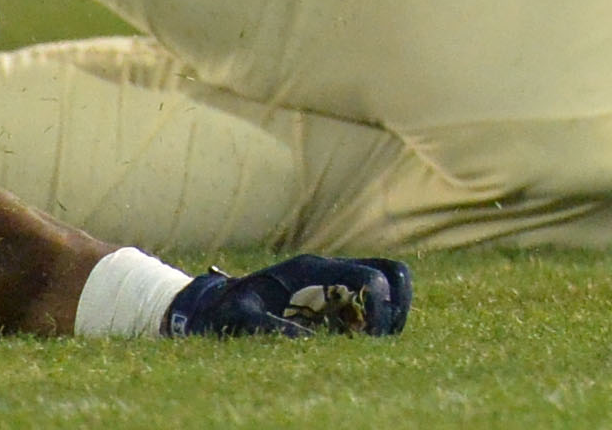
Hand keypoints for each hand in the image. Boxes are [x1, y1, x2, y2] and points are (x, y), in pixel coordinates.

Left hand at [166, 255, 410, 337]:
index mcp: (311, 269)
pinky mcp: (333, 295)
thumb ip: (272, 327)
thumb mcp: (242, 318)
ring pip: (388, 282)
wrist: (214, 304)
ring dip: (393, 310)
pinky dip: (378, 317)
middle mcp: (330, 269)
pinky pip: (371, 299)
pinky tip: (361, 341)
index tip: (371, 335)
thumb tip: (307, 341)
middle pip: (391, 272)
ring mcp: (335, 280)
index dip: (379, 304)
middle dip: (397, 304)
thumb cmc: (226, 310)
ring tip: (378, 341)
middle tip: (382, 337)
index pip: (368, 276)